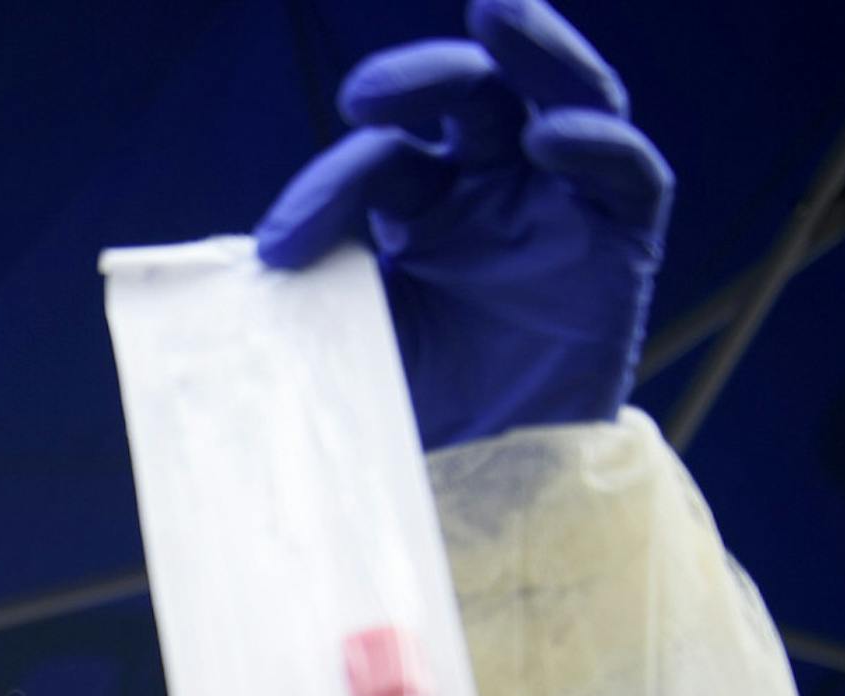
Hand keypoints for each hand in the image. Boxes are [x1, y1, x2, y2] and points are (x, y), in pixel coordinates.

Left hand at [254, 0, 672, 450]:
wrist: (482, 498)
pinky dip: (594, 144)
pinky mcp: (618, 246)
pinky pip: (625, 174)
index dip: (330, 189)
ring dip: (533, 51)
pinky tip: (552, 136)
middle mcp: (492, 191)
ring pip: (561, 99)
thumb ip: (305, 302)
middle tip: (366, 93)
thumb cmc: (411, 418)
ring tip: (496, 13)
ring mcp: (559, 209)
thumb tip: (219, 281)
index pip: (382, 161)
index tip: (279, 246)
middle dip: (422, 79)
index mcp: (420, 209)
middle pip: (469, 99)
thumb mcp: (344, 352)